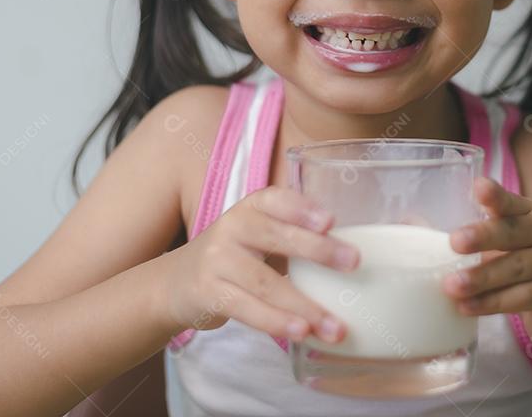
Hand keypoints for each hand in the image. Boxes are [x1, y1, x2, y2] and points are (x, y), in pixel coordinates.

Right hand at [158, 184, 358, 344]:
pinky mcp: (208, 292)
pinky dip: (276, 322)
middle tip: (354, 264)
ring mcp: (217, 260)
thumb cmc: (239, 255)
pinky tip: (301, 332)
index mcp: (253, 206)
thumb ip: (297, 235)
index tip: (331, 221)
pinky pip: (247, 309)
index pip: (276, 199)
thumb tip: (354, 256)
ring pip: (266, 283)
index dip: (302, 208)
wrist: (177, 282)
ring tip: (335, 325)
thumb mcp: (262, 235)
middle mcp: (232, 227)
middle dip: (318, 250)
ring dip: (305, 306)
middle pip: (276, 236)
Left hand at [442, 177, 531, 353]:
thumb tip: (410, 222)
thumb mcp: (499, 247)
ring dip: (482, 277)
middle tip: (454, 242)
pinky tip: (467, 308)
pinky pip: (522, 297)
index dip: (495, 196)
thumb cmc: (519, 269)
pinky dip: (492, 303)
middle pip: (513, 232)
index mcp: (529, 213)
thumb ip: (466, 236)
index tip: (478, 188)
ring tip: (451, 286)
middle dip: (483, 236)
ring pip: (516, 267)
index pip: (511, 202)